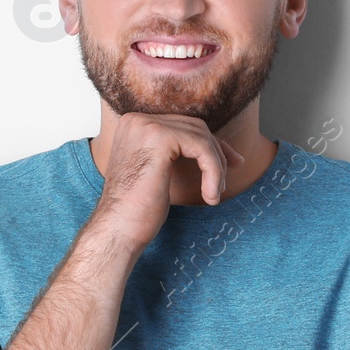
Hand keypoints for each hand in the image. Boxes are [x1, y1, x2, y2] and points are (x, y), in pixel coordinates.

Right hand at [92, 113, 245, 250]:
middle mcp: (137, 120)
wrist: (119, 229)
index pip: (183, 126)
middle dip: (217, 153)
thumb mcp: (161, 173)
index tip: (229, 166)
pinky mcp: (160, 138)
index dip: (210, 146)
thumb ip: (179, 154)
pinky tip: (210, 196)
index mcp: (134, 125)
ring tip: (214, 193)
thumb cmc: (138, 209)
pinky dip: (213, 171)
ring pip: (201, 137)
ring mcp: (146, 126)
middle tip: (224, 182)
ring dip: (216, 167)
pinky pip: (201, 148)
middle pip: (194, 127)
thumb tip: (224, 150)